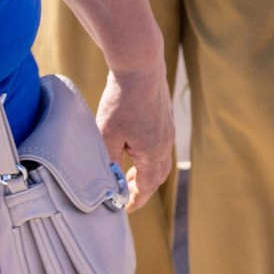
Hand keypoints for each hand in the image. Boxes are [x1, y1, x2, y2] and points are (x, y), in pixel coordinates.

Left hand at [94, 64, 175, 212]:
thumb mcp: (107, 136)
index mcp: (153, 152)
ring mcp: (166, 126)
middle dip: (142, 186)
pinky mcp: (163, 114)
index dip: (137, 200)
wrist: (140, 64)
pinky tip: (131, 143)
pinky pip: (159, 142)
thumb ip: (107, 163)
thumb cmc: (122, 101)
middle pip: (158, 173)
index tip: (127, 209)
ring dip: (144, 168)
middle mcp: (165, 141)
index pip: (148, 185)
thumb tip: (106, 183)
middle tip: (126, 192)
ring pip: (159, 157)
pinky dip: (147, 152)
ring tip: (126, 171)